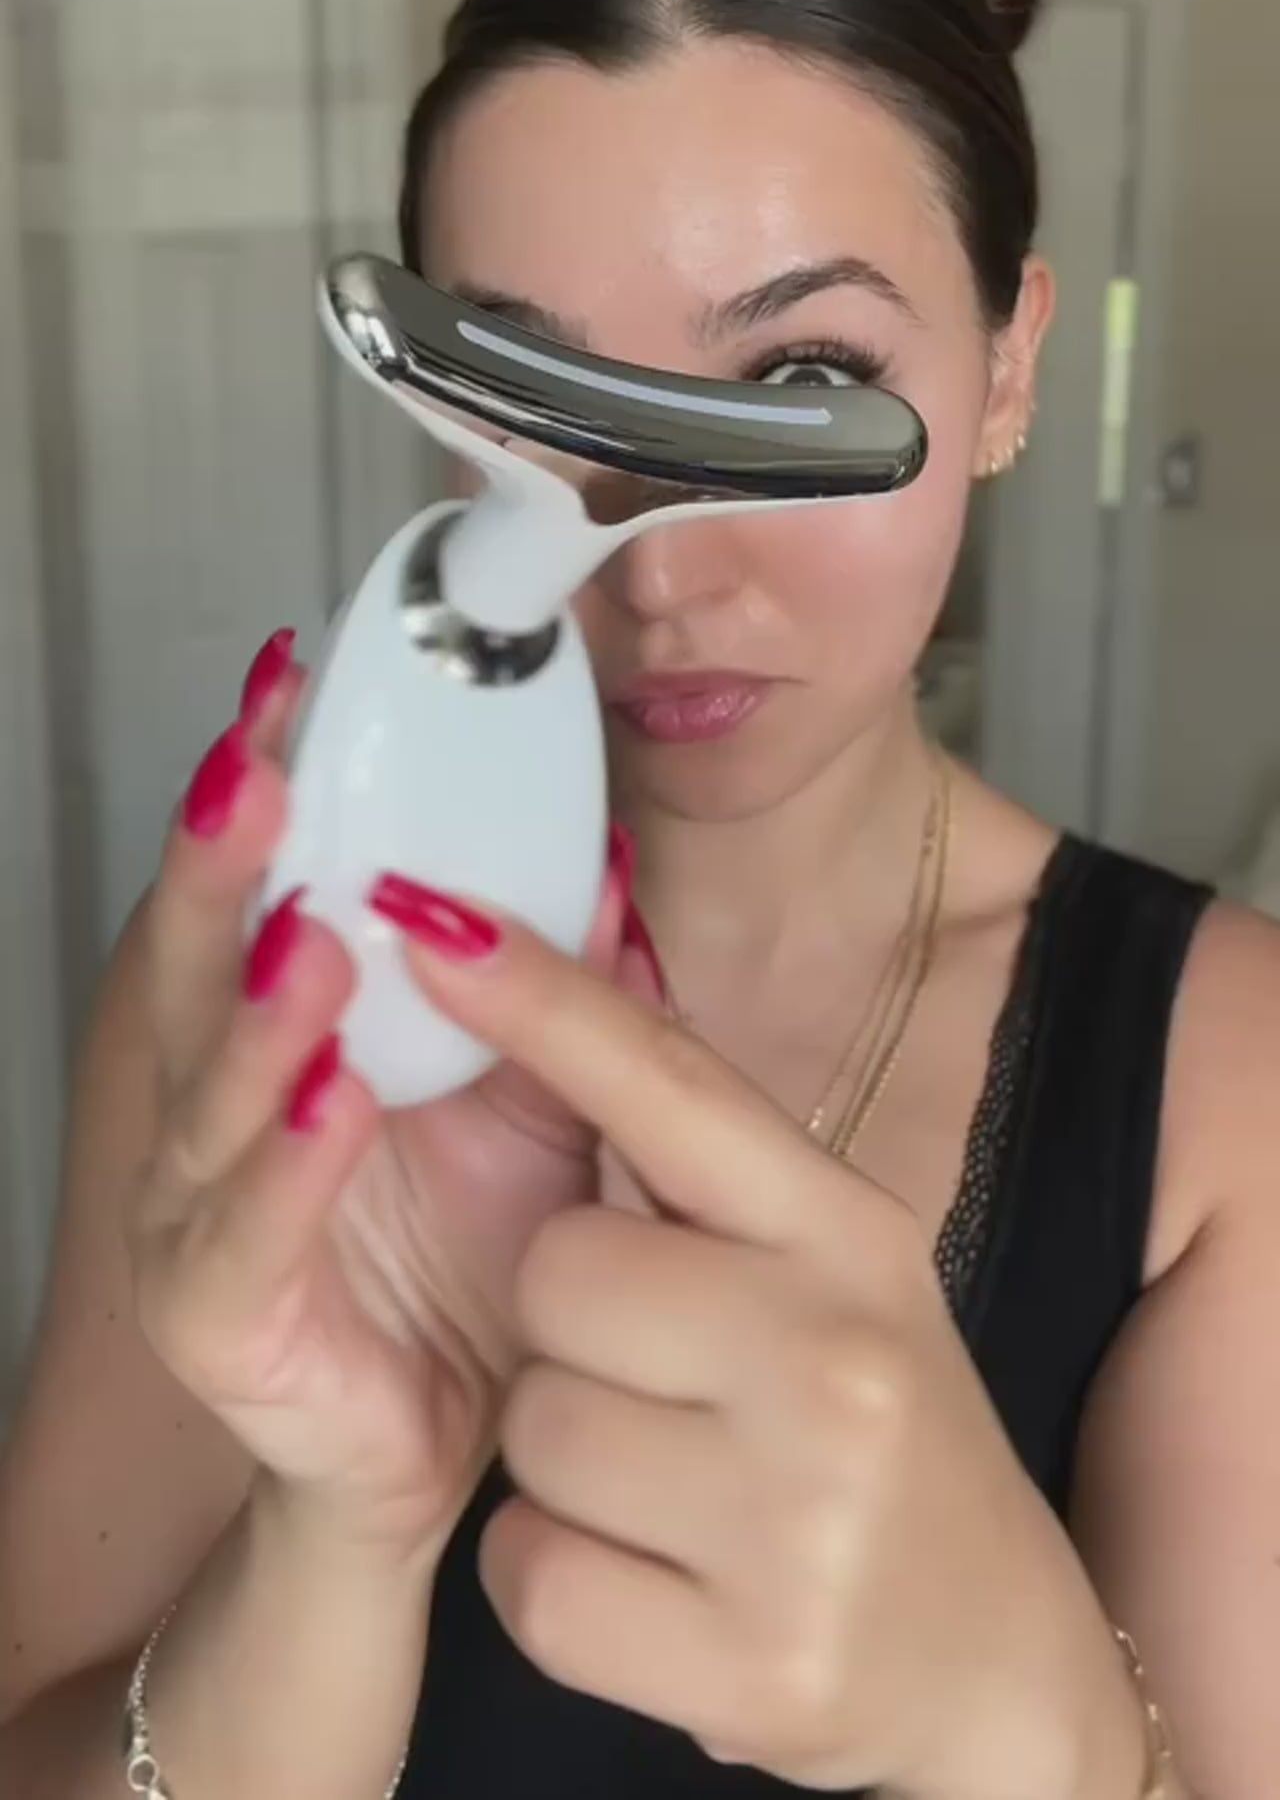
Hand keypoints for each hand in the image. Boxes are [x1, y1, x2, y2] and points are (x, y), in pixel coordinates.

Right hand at [128, 631, 662, 1572]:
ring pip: (207, 1098)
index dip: (266, 783)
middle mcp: (222, 1110)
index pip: (258, 885)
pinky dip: (285, 1169)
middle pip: (195, 966)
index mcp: (289, 1035)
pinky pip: (240, 1240)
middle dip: (223, 861)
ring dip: (259, 1008)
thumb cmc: (485, 1252)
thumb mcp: (540, 1097)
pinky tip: (331, 1101)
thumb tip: (603, 854)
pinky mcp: (221, 1324)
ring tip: (310, 930)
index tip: (289, 679)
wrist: (468, 1438)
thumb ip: (554, 987)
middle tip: (263, 767)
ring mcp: (204, 1216)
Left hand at [397, 897, 1148, 1799]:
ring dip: (563, 1458)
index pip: (669, 1084)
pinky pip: (527, 1572)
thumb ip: (703, 1146)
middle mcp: (837, 1355)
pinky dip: (557, 1577)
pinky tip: (656, 1580)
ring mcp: (800, 1517)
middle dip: (566, 1323)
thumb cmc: (869, 1419)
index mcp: (848, 1232)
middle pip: (555, 1271)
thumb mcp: (823, 1263)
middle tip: (659, 1373)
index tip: (426, 917)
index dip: (539, 999)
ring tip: (670, 1481)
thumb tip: (584, 930)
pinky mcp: (747, 1664)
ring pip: (531, 1424)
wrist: (988, 1654)